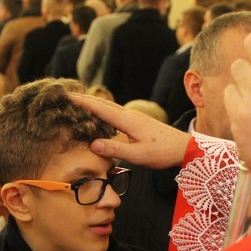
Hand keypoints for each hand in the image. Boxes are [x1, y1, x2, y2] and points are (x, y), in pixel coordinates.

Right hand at [70, 93, 190, 167]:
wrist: (184, 148)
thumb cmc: (163, 152)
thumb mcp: (138, 155)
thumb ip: (116, 149)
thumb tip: (92, 144)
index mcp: (128, 121)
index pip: (100, 108)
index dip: (82, 102)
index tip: (65, 96)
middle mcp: (130, 115)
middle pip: (103, 104)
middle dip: (84, 98)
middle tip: (66, 95)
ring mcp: (135, 117)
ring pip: (110, 107)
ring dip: (93, 103)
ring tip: (78, 101)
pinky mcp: (138, 121)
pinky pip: (116, 112)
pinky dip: (103, 110)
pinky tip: (100, 114)